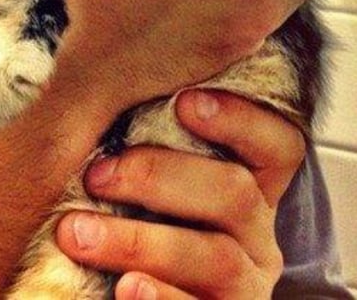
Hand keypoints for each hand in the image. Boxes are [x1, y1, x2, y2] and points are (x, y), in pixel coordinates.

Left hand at [55, 90, 304, 298]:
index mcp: (252, 189)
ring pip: (215, 256)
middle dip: (160, 176)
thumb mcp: (157, 185)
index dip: (241, 120)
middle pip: (236, 194)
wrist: (133, 289)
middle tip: (97, 173)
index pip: (279, 145)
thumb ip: (153, 144)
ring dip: (140, 240)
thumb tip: (105, 78)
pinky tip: (125, 287)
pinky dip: (160, 298)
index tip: (185, 102)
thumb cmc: (140, 225)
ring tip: (77, 232)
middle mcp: (257, 236)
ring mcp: (245, 286)